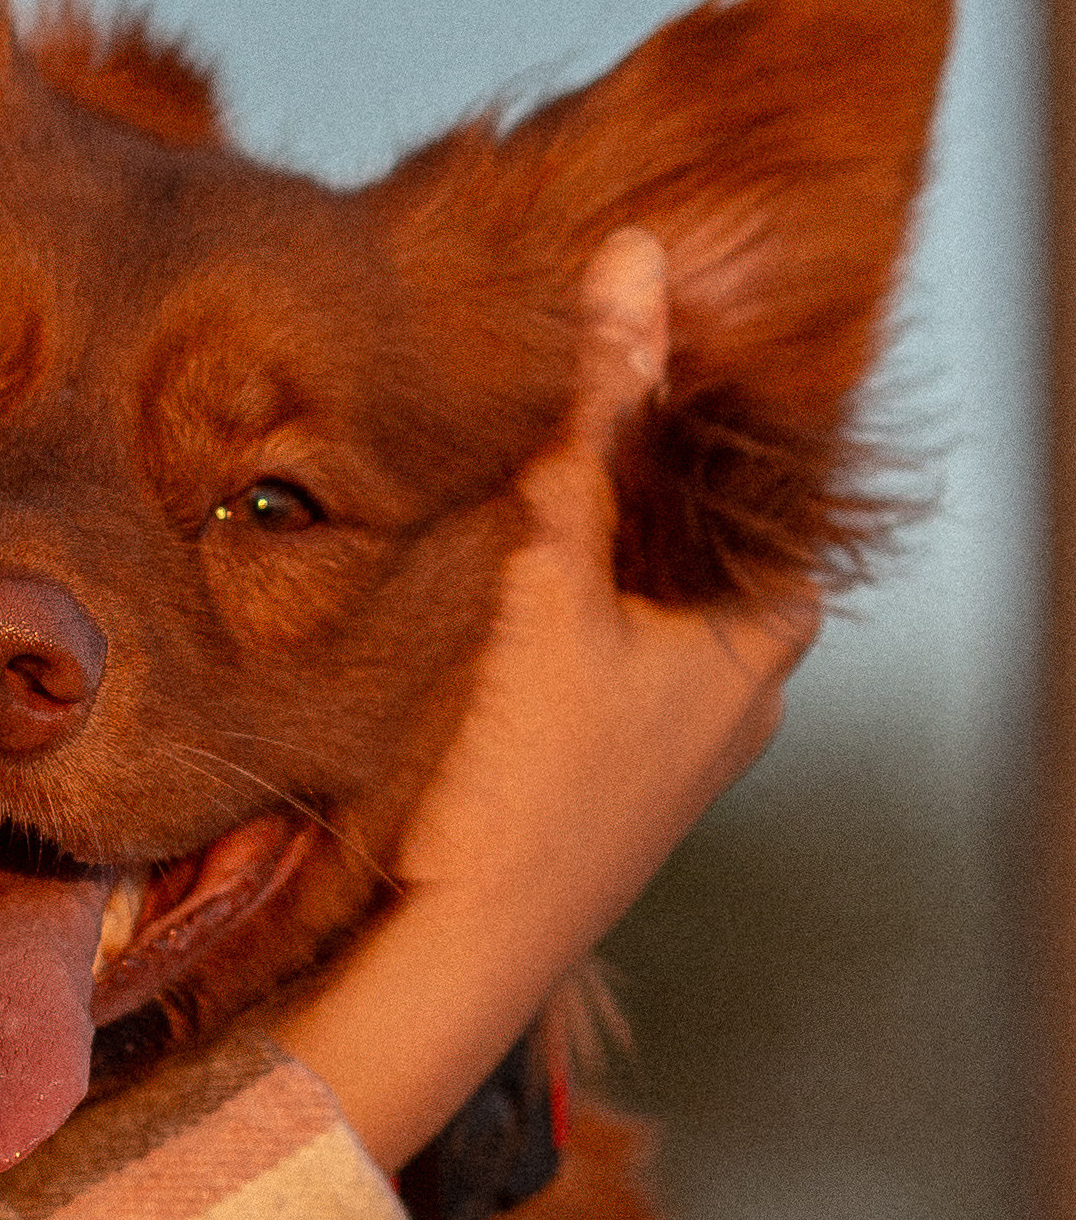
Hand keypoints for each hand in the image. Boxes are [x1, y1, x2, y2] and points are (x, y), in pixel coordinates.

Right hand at [269, 229, 817, 1171]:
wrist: (453, 954)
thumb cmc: (524, 787)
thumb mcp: (551, 577)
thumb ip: (587, 421)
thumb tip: (630, 265)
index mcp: (762, 638)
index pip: (765, 472)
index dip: (706, 395)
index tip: (635, 330)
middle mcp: (735, 690)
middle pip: (695, 525)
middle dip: (630, 453)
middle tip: (552, 373)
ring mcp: (667, 736)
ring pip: (638, 587)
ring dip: (583, 524)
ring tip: (507, 450)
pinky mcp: (597, 765)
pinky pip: (593, 644)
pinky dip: (553, 591)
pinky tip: (484, 560)